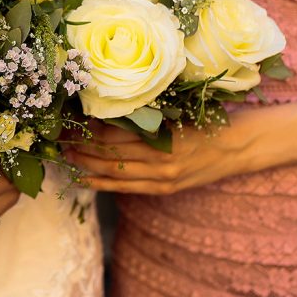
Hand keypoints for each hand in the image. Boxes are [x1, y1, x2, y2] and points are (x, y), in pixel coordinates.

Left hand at [65, 111, 279, 193]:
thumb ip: (144, 113)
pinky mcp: (163, 189)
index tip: (71, 119)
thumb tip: (104, 107)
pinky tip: (83, 179)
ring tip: (65, 156)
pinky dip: (102, 184)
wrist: (237, 146)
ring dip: (85, 165)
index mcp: (160, 136)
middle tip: (59, 137)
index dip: (87, 129)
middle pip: (108, 155)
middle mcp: (158, 161)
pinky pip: (125, 188)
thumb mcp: (175, 110)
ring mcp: (161, 178)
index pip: (112, 135)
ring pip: (113, 173)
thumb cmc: (205, 119)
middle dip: (80, 146)